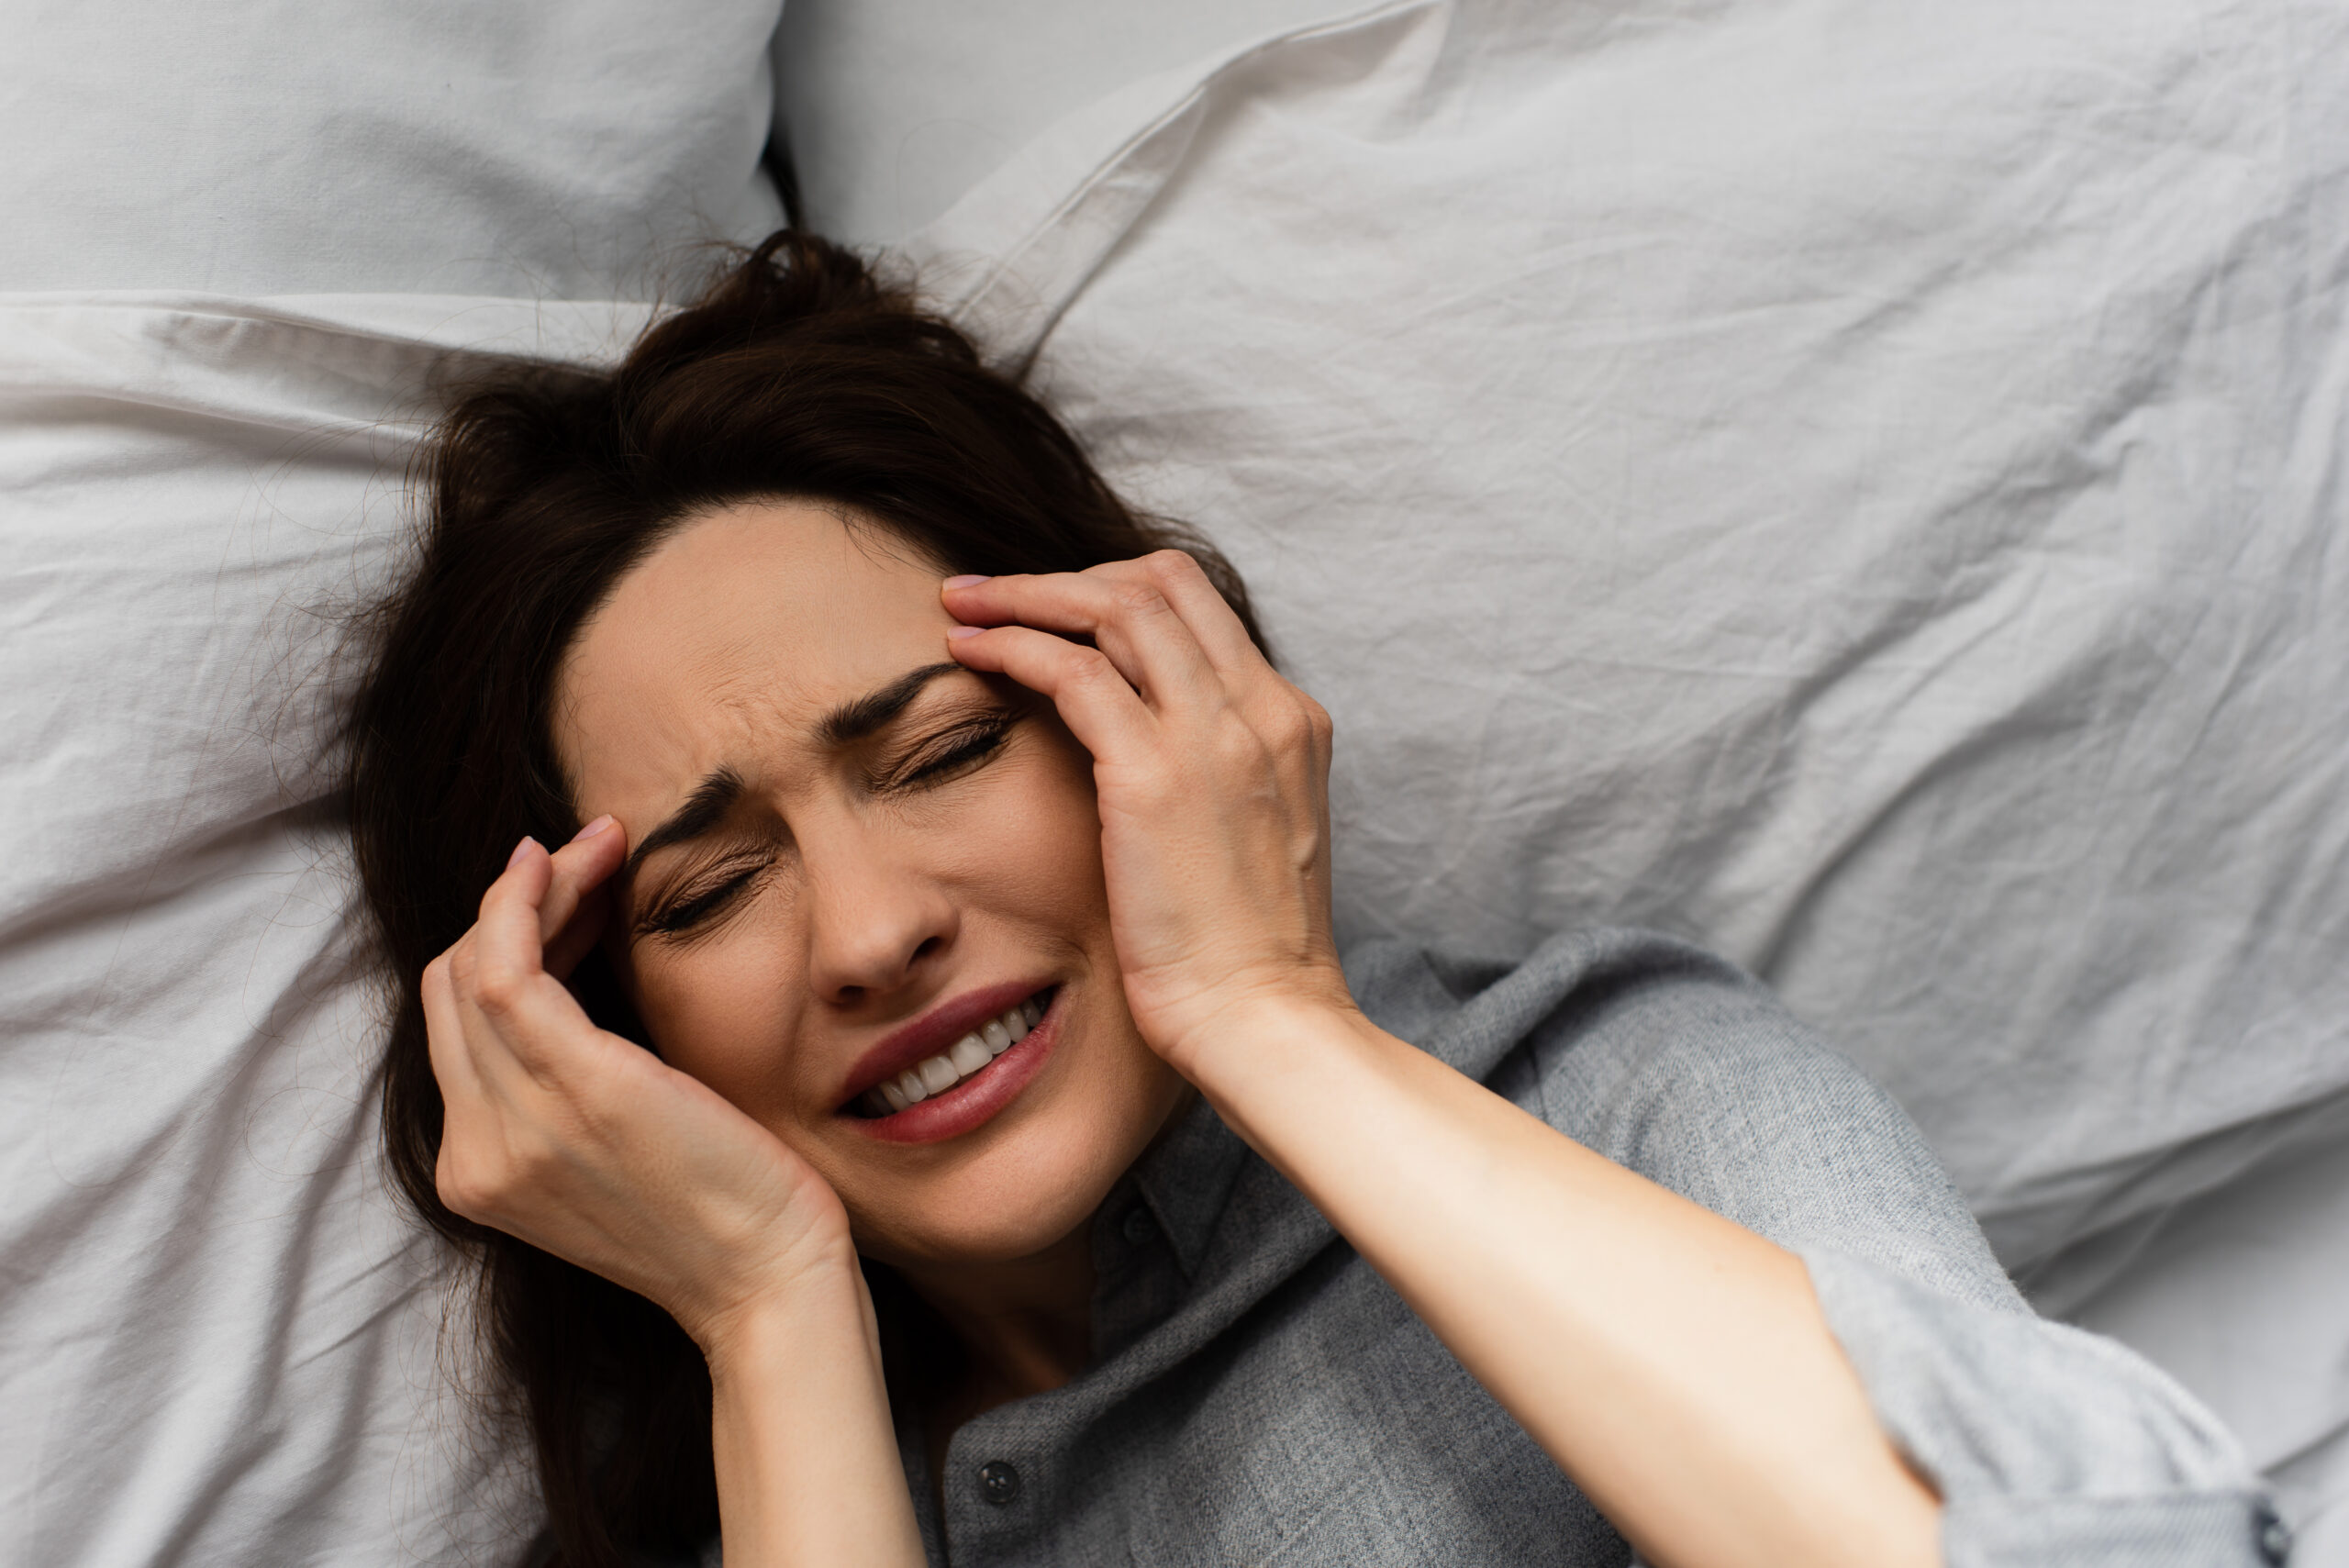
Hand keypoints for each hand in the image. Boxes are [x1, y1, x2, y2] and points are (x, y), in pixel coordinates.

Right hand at [422, 821, 853, 1354]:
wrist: (772, 1284)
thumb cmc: (725, 1208)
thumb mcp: (623, 1145)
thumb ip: (575, 1083)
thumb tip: (576, 968)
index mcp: (479, 1174)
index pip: (457, 1027)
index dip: (507, 946)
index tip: (577, 899)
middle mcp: (475, 1157)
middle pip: (451, 988)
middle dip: (517, 906)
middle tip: (592, 859)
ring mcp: (512, 1129)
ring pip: (475, 967)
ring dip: (535, 888)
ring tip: (600, 847)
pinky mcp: (572, 1090)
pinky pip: (506, 970)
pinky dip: (530, 901)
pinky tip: (576, 863)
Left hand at [941, 552, 1353, 1074]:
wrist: (1266, 1020)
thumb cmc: (1246, 957)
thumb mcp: (1251, 839)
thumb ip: (1215, 777)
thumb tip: (1142, 755)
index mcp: (1290, 723)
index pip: (1202, 611)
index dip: (1118, 593)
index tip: (1054, 614)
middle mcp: (1262, 710)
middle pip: (1164, 581)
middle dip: (1068, 574)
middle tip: (993, 593)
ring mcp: (1214, 736)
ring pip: (1117, 605)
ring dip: (1026, 593)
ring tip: (962, 605)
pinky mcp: (1154, 775)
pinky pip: (1072, 670)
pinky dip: (1012, 645)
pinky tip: (967, 654)